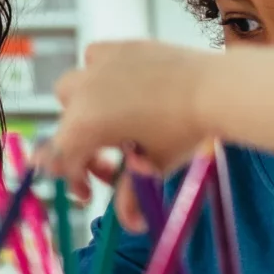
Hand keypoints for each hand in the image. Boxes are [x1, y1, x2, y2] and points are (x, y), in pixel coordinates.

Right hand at [47, 40, 220, 186]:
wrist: (214, 89)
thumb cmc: (184, 131)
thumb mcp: (154, 168)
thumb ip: (131, 197)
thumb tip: (130, 225)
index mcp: (83, 127)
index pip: (58, 161)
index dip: (72, 180)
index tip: (90, 192)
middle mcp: (81, 94)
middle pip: (65, 129)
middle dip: (83, 149)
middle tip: (111, 162)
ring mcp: (97, 67)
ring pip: (70, 91)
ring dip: (82, 109)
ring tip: (113, 120)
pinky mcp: (117, 48)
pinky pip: (93, 60)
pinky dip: (98, 74)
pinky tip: (120, 86)